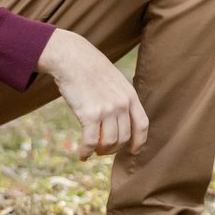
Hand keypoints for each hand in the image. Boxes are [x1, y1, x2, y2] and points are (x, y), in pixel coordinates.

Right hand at [40, 28, 148, 156]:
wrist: (72, 59)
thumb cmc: (90, 70)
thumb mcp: (115, 81)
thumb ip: (120, 99)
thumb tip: (119, 121)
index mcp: (130, 95)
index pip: (142, 125)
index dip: (139, 141)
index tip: (133, 151)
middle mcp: (122, 104)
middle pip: (125, 137)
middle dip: (114, 148)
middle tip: (104, 150)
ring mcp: (107, 110)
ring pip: (109, 142)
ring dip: (101, 151)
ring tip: (94, 151)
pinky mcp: (90, 115)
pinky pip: (91, 142)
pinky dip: (86, 152)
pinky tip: (82, 155)